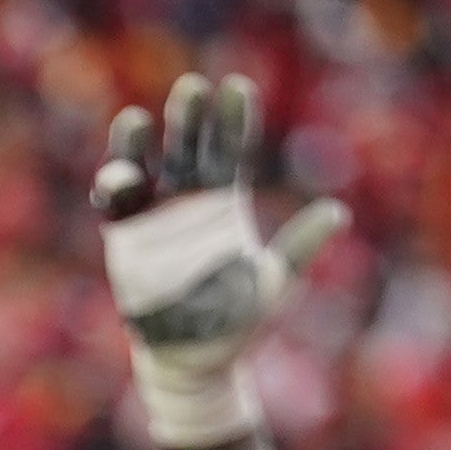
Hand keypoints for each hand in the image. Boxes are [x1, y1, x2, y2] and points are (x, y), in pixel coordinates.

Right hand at [94, 76, 347, 448]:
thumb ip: (300, 247)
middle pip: (185, 146)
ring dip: (137, 143)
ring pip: (142, 166)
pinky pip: (114, 207)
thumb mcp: (273, 282)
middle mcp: (186, 200)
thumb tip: (338, 213)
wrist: (194, 361)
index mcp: (223, 202)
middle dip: (187, 118)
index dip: (232, 120)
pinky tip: (118, 177)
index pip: (228, 149)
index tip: (236, 88)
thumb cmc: (235, 321)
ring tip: (137, 120)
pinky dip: (112, 189)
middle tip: (191, 88)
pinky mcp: (125, 239)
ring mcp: (153, 216)